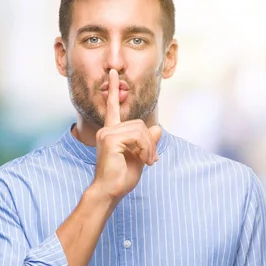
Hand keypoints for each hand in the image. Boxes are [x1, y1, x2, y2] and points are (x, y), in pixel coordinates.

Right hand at [91, 69, 161, 203]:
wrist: (110, 191)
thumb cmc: (122, 176)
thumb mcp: (141, 156)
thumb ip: (148, 142)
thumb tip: (157, 129)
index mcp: (112, 131)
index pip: (113, 107)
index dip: (114, 90)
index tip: (114, 73)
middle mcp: (108, 129)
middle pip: (140, 124)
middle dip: (150, 142)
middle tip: (151, 160)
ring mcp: (107, 133)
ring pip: (141, 129)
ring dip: (149, 147)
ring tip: (147, 161)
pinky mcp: (110, 139)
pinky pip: (138, 137)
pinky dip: (146, 149)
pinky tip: (143, 161)